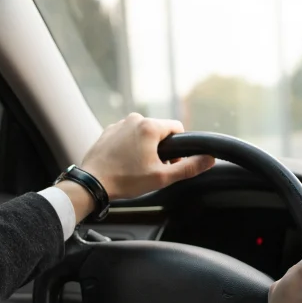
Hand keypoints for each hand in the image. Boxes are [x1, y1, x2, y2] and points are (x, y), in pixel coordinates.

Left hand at [79, 113, 215, 200]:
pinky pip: (128, 136)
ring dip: (146, 147)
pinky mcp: (108, 131)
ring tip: (136, 167)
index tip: (169, 163)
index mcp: (149, 126)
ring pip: (143, 133)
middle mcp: (134, 119)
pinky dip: (130, 147)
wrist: (92, 183)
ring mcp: (119, 124)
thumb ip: (188, 167)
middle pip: (160, 131)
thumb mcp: (162, 177)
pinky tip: (124, 163)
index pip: (177, 128)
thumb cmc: (125, 180)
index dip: (179, 148)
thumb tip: (209, 159)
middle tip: (153, 169)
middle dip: (161, 148)